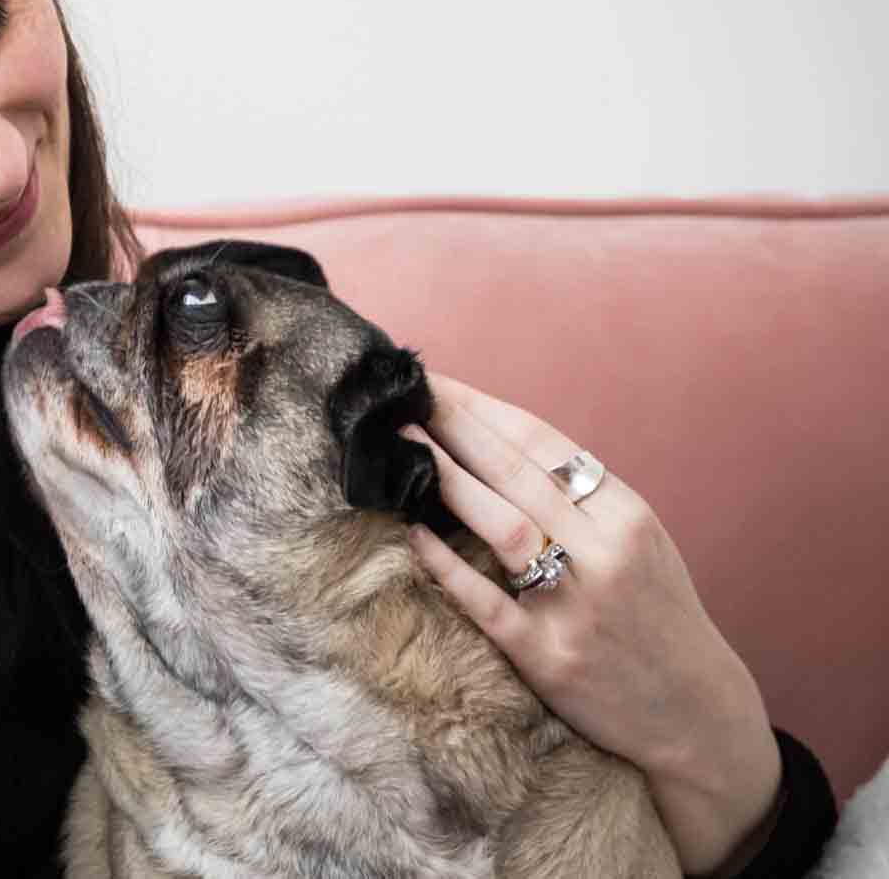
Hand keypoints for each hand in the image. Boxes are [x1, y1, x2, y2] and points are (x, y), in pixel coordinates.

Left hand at [400, 372, 782, 875]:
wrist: (696, 714)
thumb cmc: (653, 615)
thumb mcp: (637, 542)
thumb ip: (577, 498)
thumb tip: (492, 442)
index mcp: (626, 514)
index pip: (543, 442)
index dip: (481, 408)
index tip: (432, 381)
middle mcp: (606, 552)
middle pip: (516, 471)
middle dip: (452, 426)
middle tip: (400, 398)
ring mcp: (578, 604)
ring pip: (504, 526)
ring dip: (446, 480)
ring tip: (400, 448)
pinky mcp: (549, 656)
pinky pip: (486, 600)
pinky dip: (445, 564)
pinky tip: (412, 532)